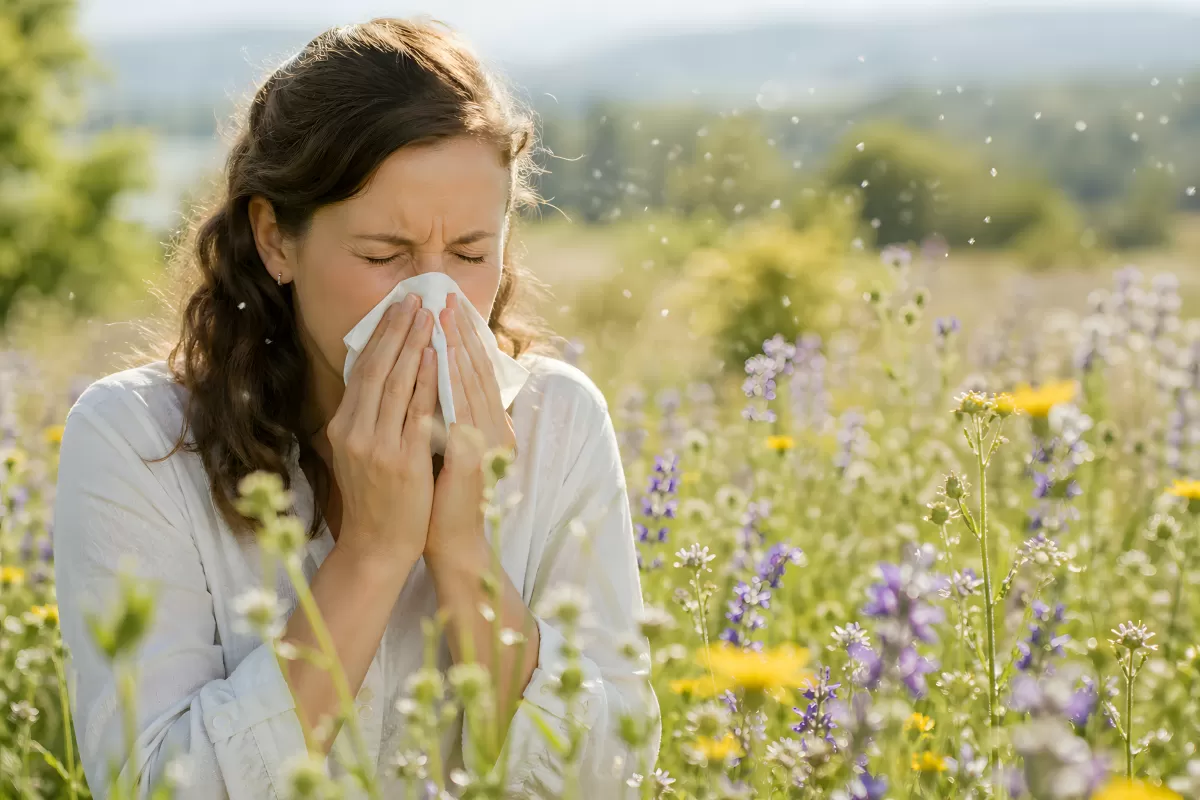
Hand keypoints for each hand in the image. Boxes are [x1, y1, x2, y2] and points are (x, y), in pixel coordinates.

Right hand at [325, 294, 437, 563]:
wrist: (376, 546)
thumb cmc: (377, 499)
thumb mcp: (361, 453)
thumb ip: (368, 418)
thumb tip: (383, 377)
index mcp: (342, 427)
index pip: (363, 370)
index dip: (381, 335)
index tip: (397, 306)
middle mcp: (354, 431)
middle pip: (377, 369)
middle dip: (397, 329)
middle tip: (415, 298)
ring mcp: (376, 446)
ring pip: (396, 383)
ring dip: (413, 345)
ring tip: (429, 316)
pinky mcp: (401, 460)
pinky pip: (416, 411)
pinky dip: (426, 381)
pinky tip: (436, 357)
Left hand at [426, 292, 516, 560]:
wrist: (449, 540)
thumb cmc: (438, 495)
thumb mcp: (440, 446)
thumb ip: (441, 413)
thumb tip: (425, 374)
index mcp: (486, 424)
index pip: (474, 372)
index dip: (462, 338)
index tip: (445, 306)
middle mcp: (492, 428)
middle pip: (476, 369)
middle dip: (459, 331)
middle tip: (444, 296)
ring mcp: (487, 441)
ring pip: (471, 381)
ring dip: (456, 345)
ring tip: (442, 312)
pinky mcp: (475, 455)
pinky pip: (461, 408)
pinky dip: (448, 379)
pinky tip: (437, 354)